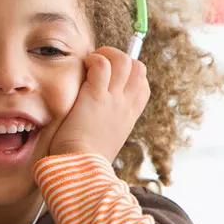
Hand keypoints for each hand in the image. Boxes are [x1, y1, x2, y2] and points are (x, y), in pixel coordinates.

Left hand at [49, 46, 150, 162]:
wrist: (81, 169)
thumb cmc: (87, 157)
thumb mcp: (107, 137)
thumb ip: (107, 120)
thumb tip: (96, 112)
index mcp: (131, 114)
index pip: (141, 82)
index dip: (127, 72)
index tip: (108, 75)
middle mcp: (126, 104)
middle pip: (137, 66)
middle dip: (119, 56)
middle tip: (97, 63)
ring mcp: (113, 99)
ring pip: (123, 60)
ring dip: (105, 54)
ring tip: (90, 63)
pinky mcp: (95, 96)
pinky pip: (101, 64)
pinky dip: (92, 59)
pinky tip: (82, 68)